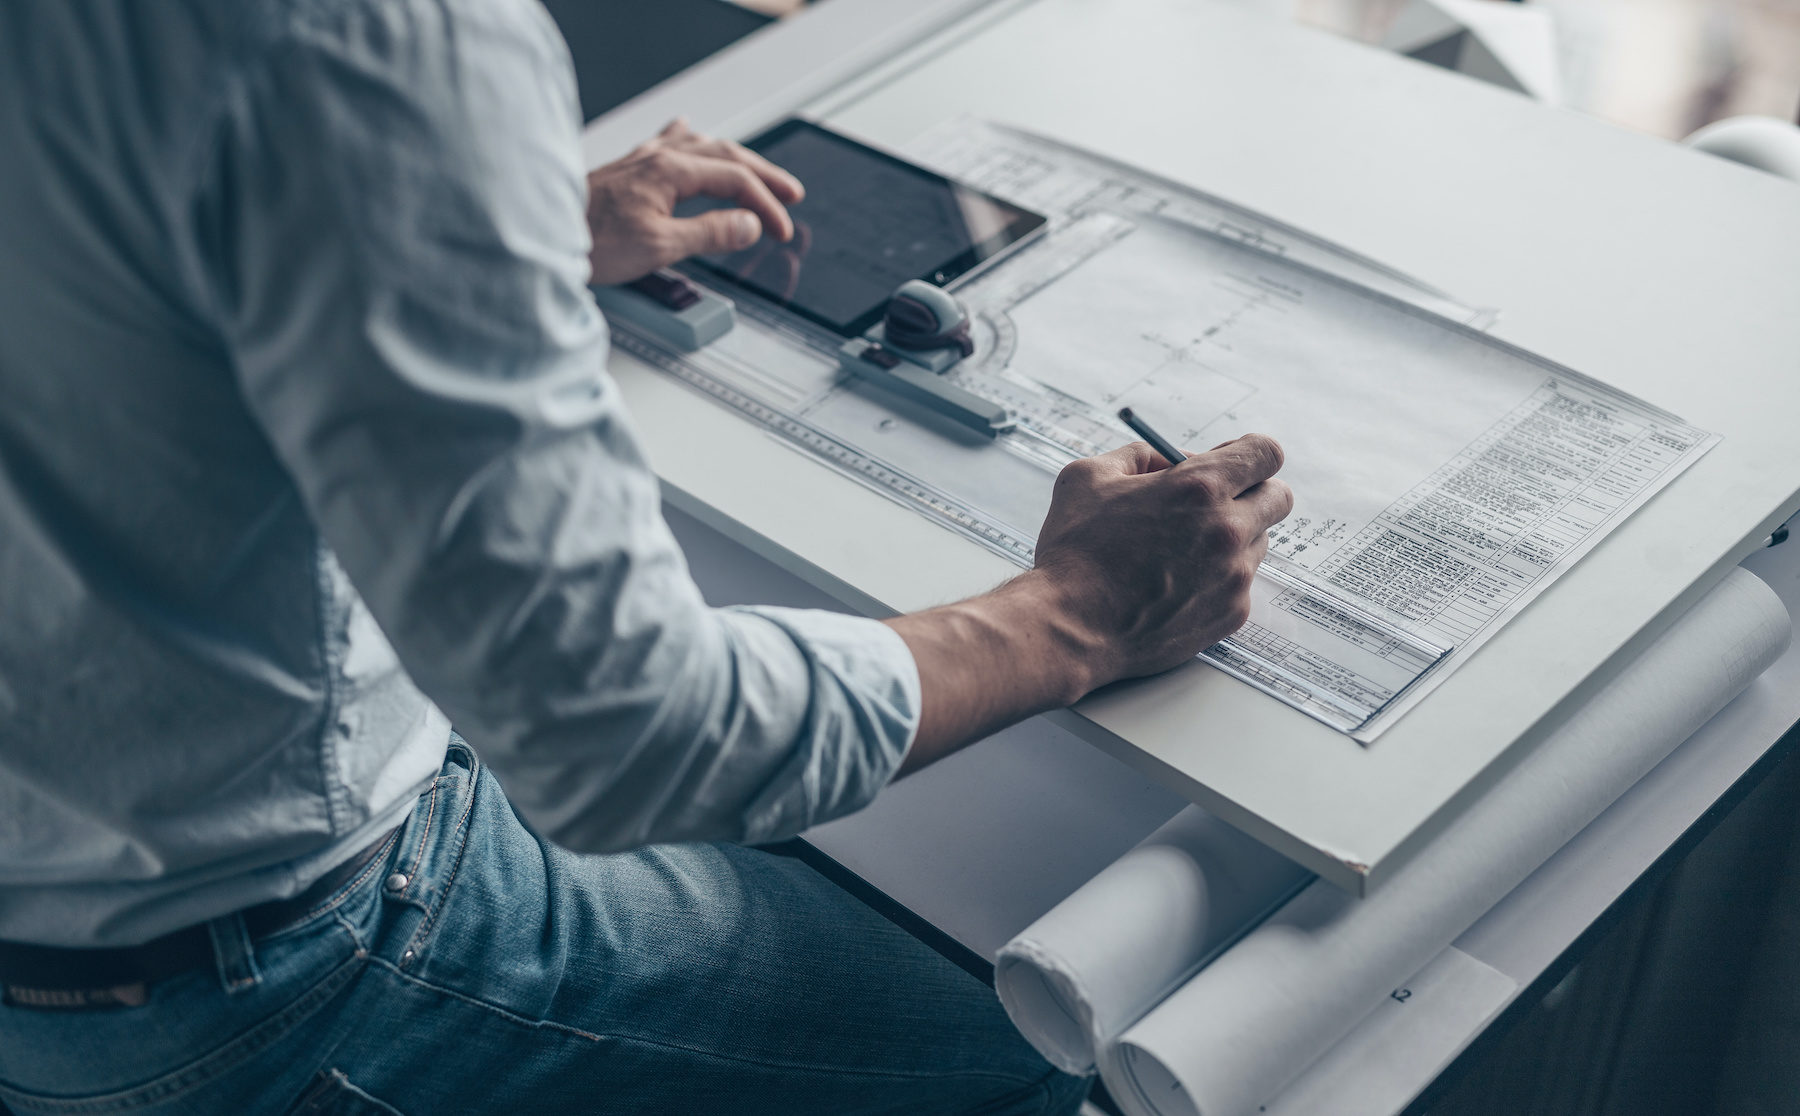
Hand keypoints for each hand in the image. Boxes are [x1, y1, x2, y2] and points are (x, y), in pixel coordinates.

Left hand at [585, 119, 804, 285]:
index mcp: (670, 171)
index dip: (765, 205)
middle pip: (726, 155)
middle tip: (791, 194)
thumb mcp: (660, 246)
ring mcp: (643, 160)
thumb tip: (748, 225)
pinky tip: (690, 132)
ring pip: (702, 146)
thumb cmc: (592, 241)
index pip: (735, 180)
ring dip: (735, 158)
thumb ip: (710, 233)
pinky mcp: (630, 168)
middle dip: (763, 175)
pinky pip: (671, 141)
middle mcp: (658, 157)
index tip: (781, 229)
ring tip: (757, 171)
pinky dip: (693, 140)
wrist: (545, 234)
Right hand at [883, 434, 1291, 775]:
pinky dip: (1218, 578)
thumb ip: (1137, 456)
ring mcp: (1234, 576)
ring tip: (1181, 551)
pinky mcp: (1231, 614)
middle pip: (1279, 497)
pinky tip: (1177, 583)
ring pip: (1259, 542)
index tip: (1231, 463)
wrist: (1070, 626)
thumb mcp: (1088, 477)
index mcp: (1199, 488)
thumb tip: (1166, 459)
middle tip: (1214, 504)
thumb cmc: (1074, 554)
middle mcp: (1227, 530)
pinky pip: (1241, 583)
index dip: (1248, 455)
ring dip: (1233, 538)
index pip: (1266, 454)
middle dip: (1251, 493)